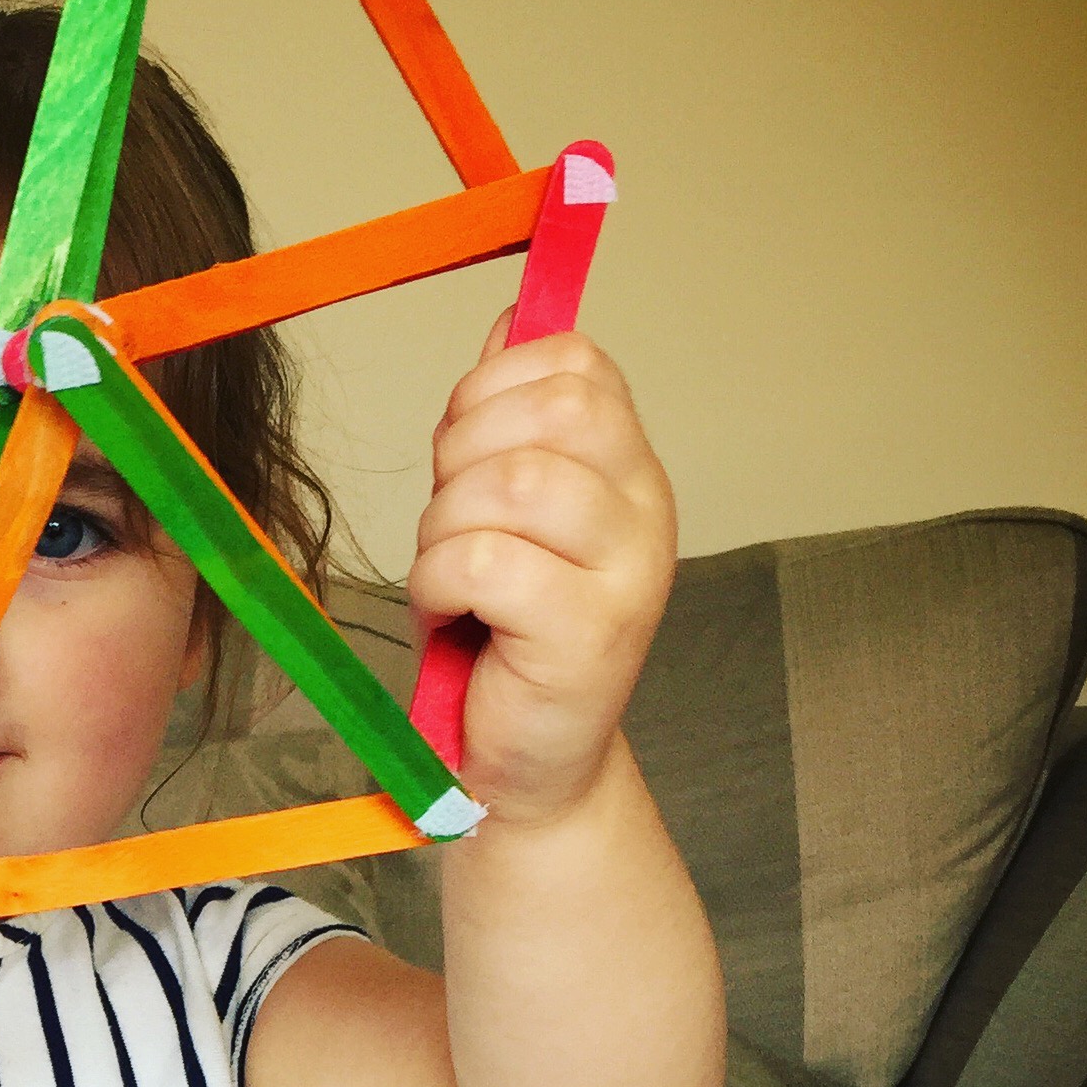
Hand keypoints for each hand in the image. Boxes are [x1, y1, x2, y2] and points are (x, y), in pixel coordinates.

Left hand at [408, 316, 674, 826]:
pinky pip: (486, 561)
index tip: (462, 454)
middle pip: (555, 408)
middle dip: (464, 451)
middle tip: (451, 520)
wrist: (522, 766)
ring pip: (513, 482)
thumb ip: (509, 423)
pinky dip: (439, 583)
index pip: (576, 362)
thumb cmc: (502, 638)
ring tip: (451, 578)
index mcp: (629, 468)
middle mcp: (647, 511)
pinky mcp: (591, 633)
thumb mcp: (501, 513)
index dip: (491, 388)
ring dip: (445, 526)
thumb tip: (509, 320)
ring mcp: (629, 573)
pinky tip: (452, 615)